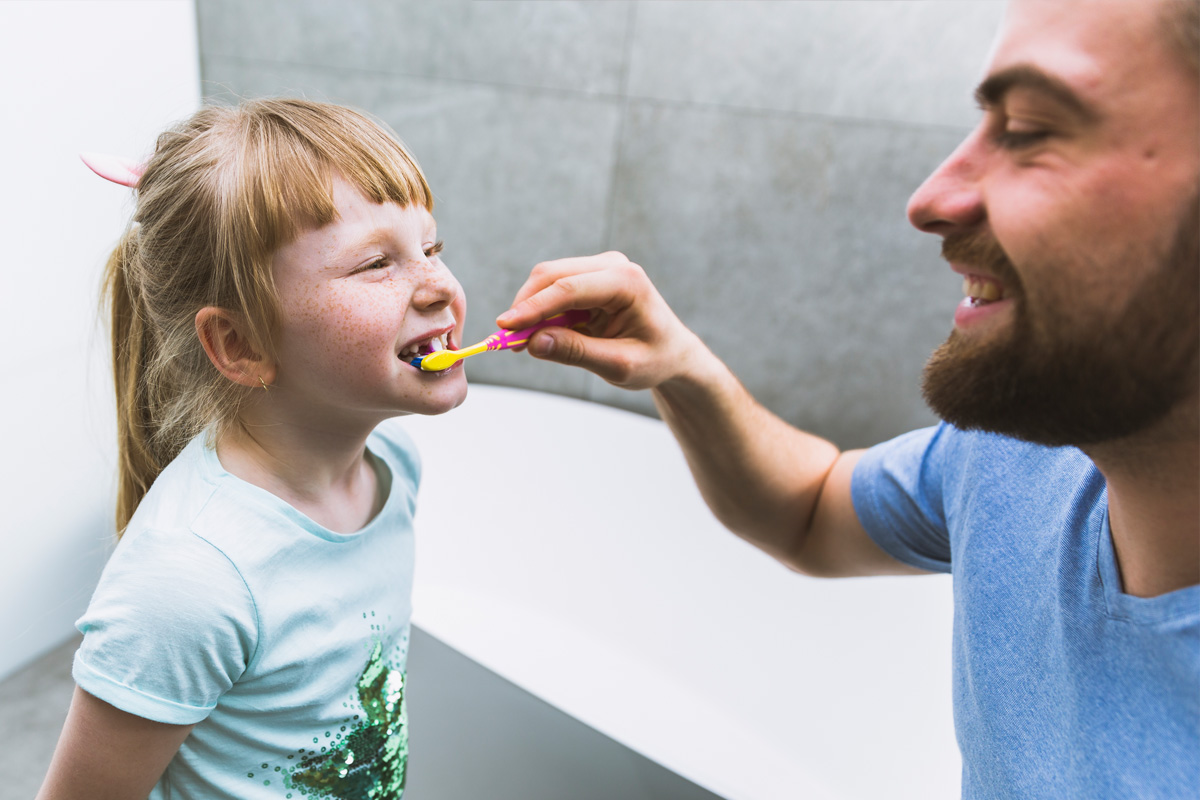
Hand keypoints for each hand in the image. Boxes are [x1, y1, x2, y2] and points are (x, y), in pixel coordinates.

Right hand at [497, 252, 707, 390]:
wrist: (672, 352)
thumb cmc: (654, 359)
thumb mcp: (619, 365)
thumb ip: (577, 353)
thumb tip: (533, 343)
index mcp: (627, 282)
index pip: (568, 289)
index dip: (532, 308)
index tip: (504, 327)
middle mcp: (613, 266)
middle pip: (552, 276)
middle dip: (525, 307)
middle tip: (505, 342)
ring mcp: (600, 268)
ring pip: (548, 280)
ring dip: (530, 310)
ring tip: (521, 345)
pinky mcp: (589, 278)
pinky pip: (554, 290)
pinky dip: (541, 312)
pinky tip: (538, 337)